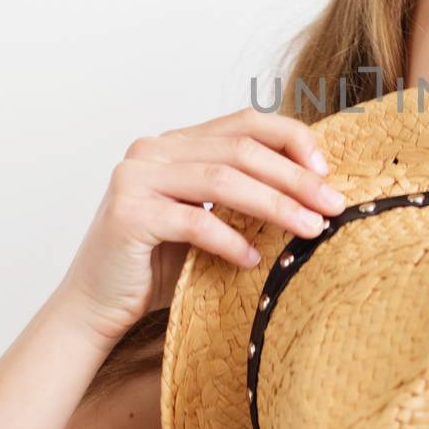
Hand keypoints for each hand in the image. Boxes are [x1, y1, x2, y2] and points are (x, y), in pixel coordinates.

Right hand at [53, 108, 348, 347]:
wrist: (95, 306)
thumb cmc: (158, 266)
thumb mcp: (209, 219)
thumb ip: (243, 195)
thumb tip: (317, 188)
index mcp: (176, 143)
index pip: (245, 122)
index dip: (292, 139)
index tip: (327, 170)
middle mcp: (153, 150)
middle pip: (241, 150)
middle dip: (295, 177)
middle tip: (333, 205)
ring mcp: (135, 179)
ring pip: (223, 180)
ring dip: (275, 205)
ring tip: (310, 229)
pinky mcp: (128, 215)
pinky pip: (194, 222)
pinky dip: (230, 240)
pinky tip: (254, 260)